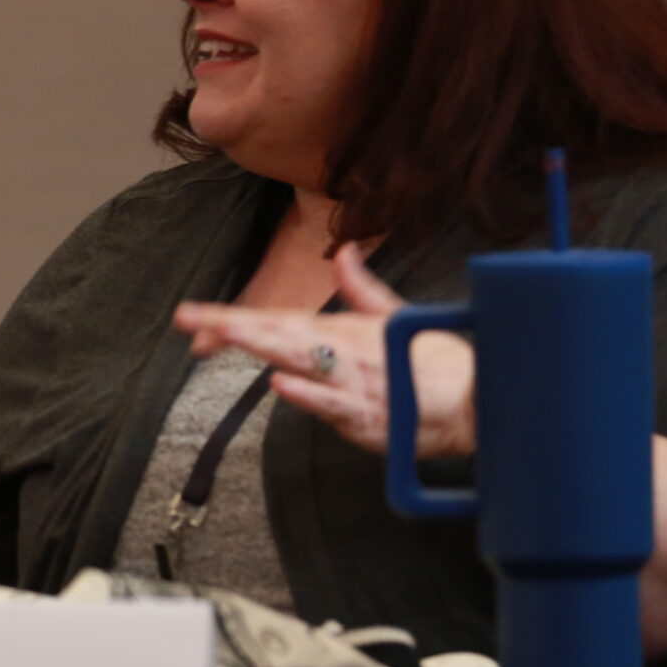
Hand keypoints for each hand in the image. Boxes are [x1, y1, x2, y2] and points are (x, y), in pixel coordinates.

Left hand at [172, 243, 475, 458]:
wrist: (477, 400)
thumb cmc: (430, 361)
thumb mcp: (391, 320)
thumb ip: (360, 288)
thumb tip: (343, 251)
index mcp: (340, 331)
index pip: (276, 321)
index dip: (231, 319)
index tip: (189, 317)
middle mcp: (342, 351)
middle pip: (278, 334)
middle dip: (232, 325)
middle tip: (189, 318)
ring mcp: (354, 382)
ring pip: (300, 360)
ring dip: (262, 345)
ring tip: (225, 333)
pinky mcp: (369, 415)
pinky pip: (334, 403)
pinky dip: (307, 393)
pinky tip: (278, 383)